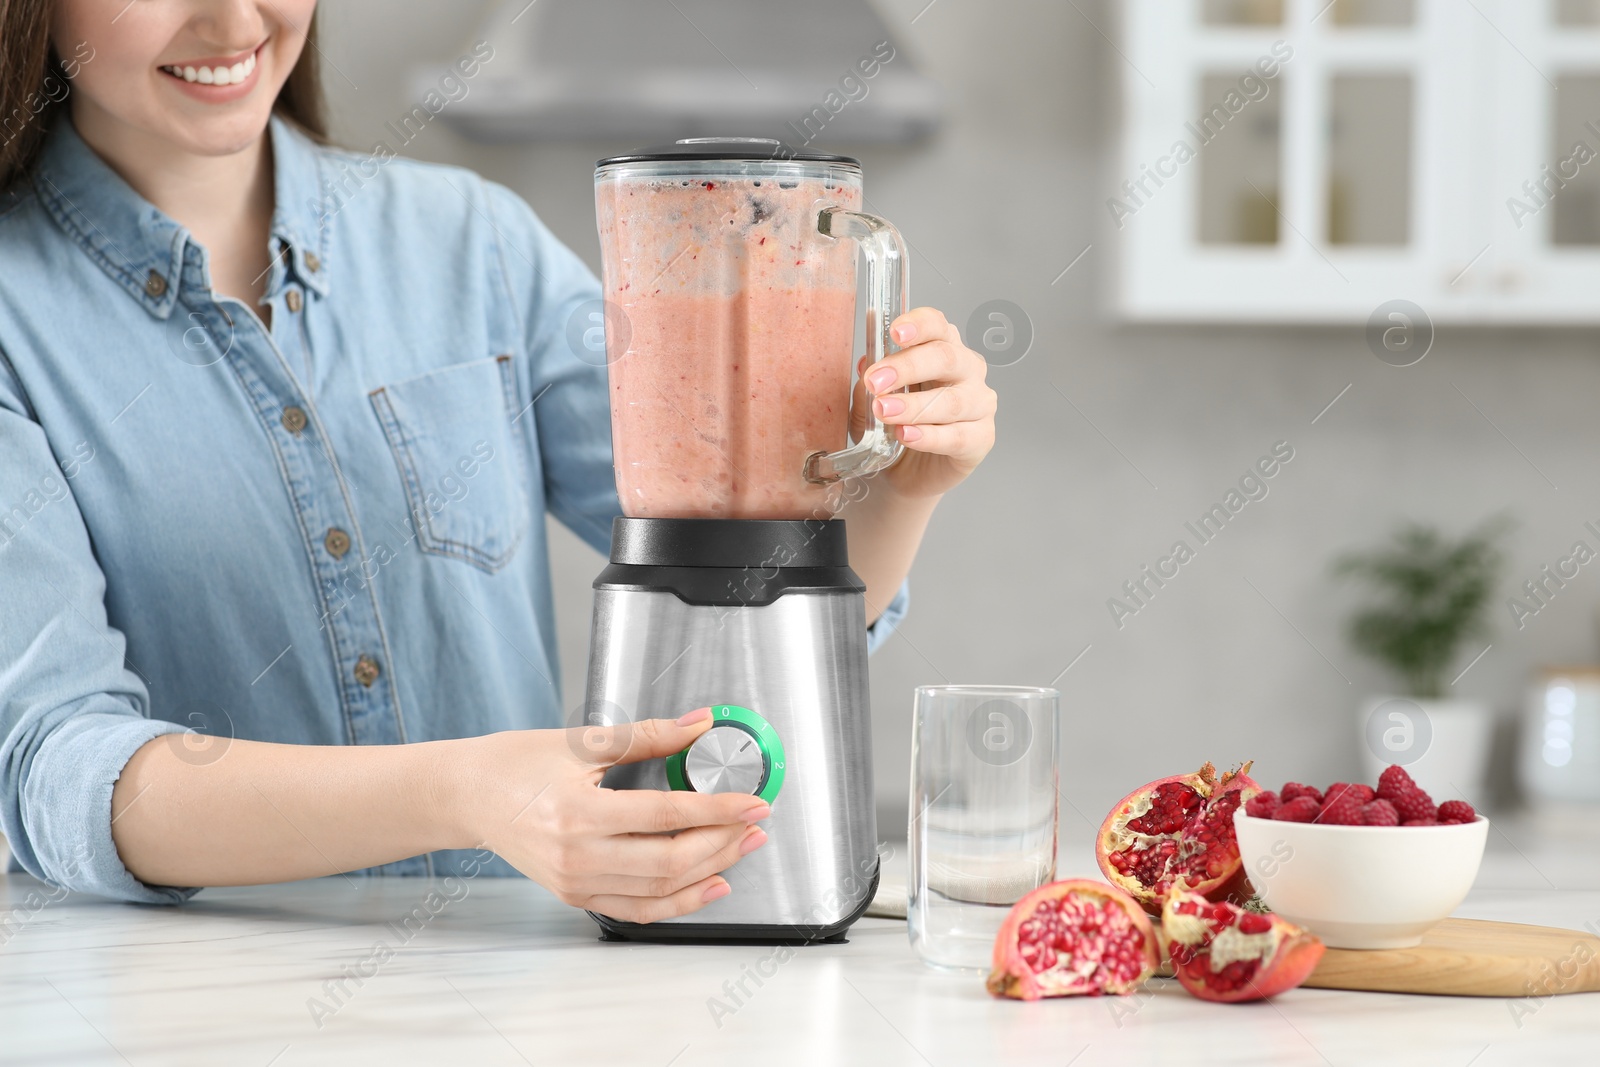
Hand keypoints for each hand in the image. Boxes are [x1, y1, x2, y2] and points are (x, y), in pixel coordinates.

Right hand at [449, 709, 769, 922]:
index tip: (751, 801)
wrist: (468, 795)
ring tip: (742, 846)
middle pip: (669, 860)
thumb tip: (699, 724)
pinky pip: (638, 909)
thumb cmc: (516, 764)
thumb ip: (649, 735)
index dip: (717, 809)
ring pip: (660, 889)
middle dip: (723, 843)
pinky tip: (710, 885)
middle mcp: (576, 856)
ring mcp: (575, 883)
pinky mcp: (576, 896)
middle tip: (755, 823)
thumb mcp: (583, 741)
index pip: (665, 815)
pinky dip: (679, 902)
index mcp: (578, 812)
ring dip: (710, 870)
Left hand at [850, 306, 997, 499]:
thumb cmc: (893, 427)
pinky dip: (930, 436)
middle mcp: (967, 370)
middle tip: (875, 381)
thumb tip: (865, 363)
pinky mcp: (981, 438)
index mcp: (942, 348)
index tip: (895, 332)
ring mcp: (979, 404)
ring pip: (952, 400)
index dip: (919, 325)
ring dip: (914, 405)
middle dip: (908, 367)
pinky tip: (907, 436)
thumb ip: (870, 384)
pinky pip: (958, 436)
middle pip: (946, 358)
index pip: (937, 326)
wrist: (904, 474)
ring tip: (884, 412)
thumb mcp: (871, 402)